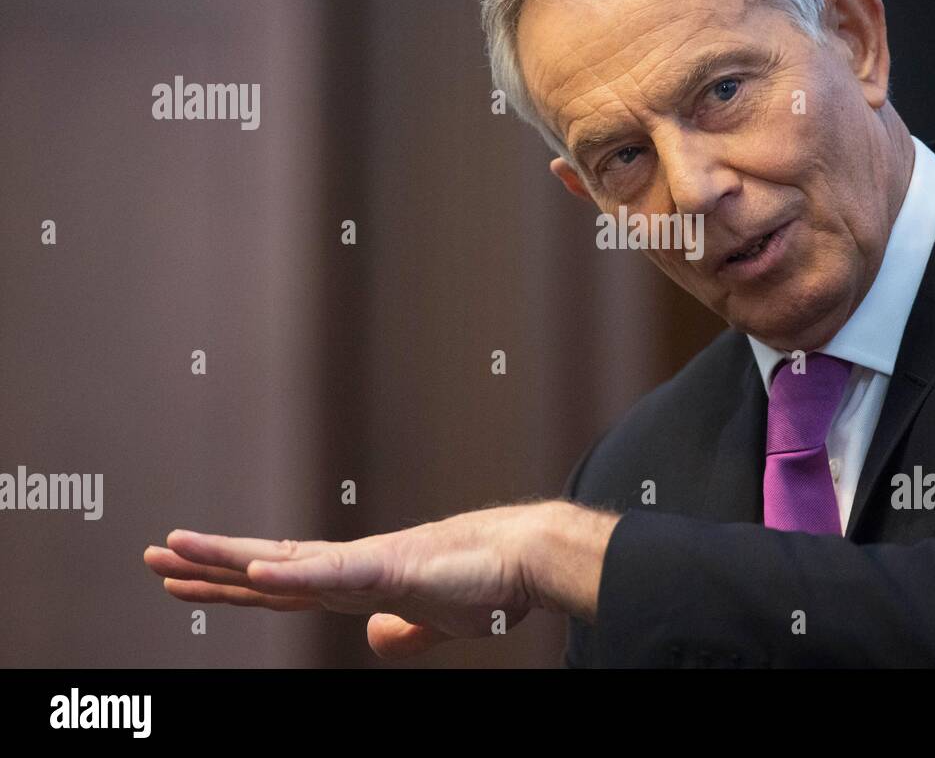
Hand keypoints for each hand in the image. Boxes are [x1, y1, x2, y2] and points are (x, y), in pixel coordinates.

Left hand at [142, 500, 612, 658]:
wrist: (526, 558)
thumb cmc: (487, 583)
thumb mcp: (434, 623)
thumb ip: (404, 632)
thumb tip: (376, 641)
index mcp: (358, 583)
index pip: (280, 584)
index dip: (230, 582)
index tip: (185, 576)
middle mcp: (351, 569)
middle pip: (266, 569)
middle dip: (208, 564)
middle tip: (154, 556)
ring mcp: (366, 564)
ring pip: (284, 563)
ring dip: (227, 557)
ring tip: (175, 549)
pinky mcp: (390, 567)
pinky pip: (331, 573)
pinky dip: (290, 575)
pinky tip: (252, 573)